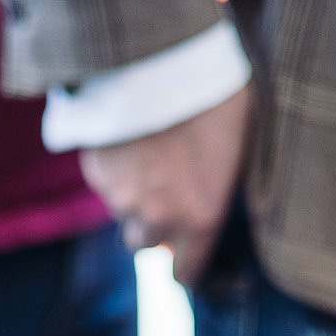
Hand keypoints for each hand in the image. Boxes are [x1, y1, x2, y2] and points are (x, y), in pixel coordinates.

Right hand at [79, 86, 250, 283]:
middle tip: (165, 196)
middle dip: (153, 227)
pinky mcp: (96, 172)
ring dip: (133, 196)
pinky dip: (116, 170)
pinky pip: (106, 183)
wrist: (160, 61)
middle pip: (145, 246)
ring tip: (149, 158)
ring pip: (123, 213)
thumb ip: (222, 184)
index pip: (185, 274)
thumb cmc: (214, 97)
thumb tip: (215, 198)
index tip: (185, 258)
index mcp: (200, 217)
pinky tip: (131, 141)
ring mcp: (120, 198)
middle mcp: (157, 218)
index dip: (185, 267)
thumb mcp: (239, 142)